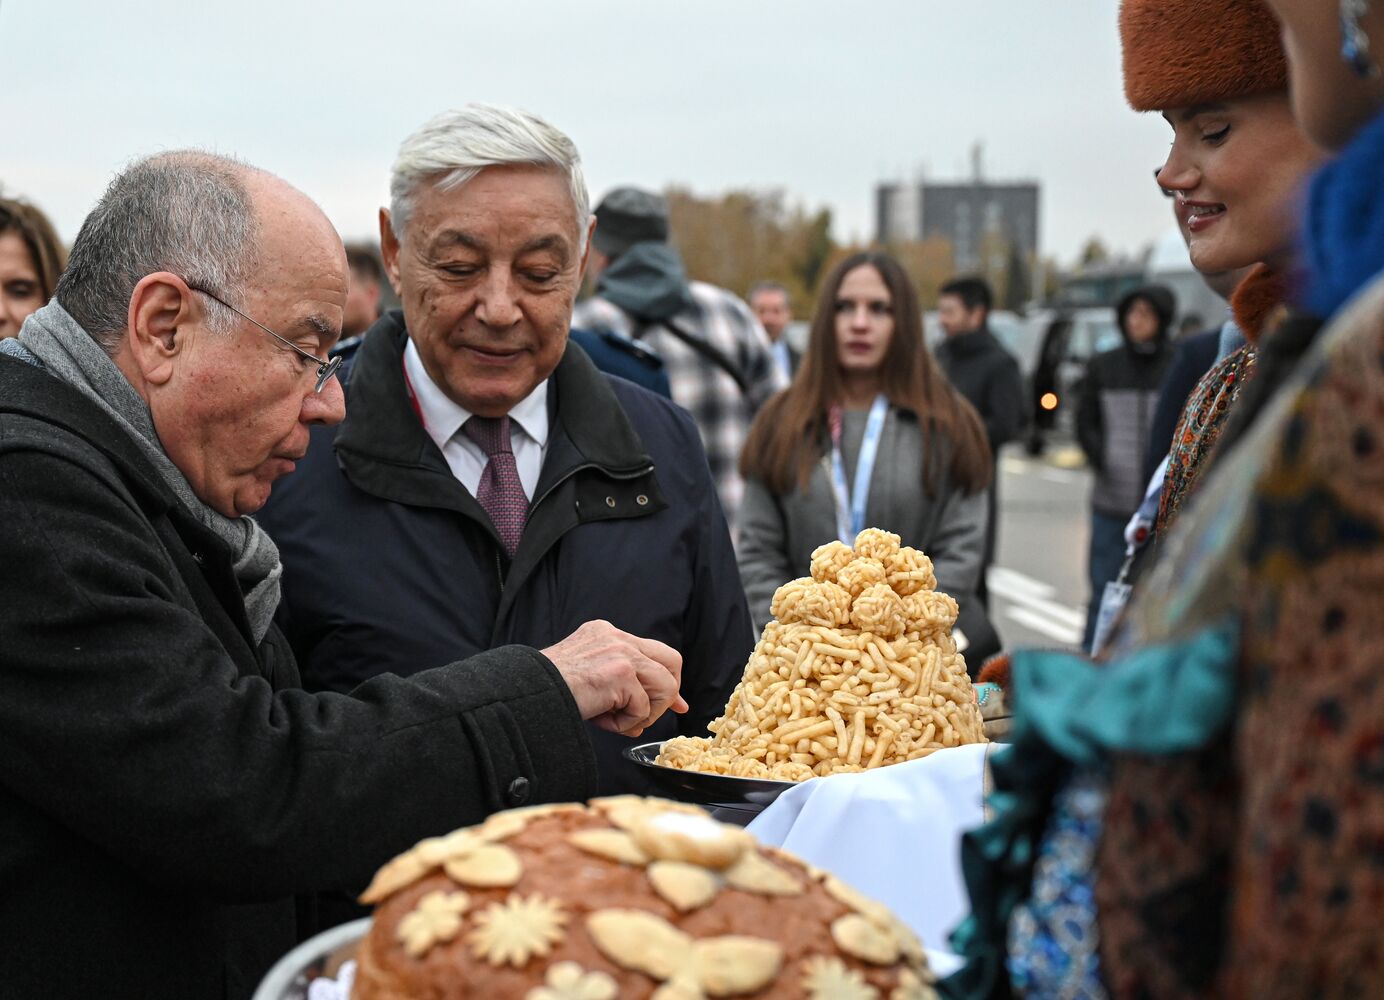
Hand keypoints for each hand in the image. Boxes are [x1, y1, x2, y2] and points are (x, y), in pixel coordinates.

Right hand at [541, 620, 688, 737]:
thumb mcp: (590, 679)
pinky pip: (642, 708)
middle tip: (659, 714)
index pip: (654, 652)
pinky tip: (603, 721)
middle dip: (669, 693)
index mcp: (606, 634)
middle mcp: (617, 637)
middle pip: (671, 660)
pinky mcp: (621, 673)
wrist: (527, 692)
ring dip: (646, 713)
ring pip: (664, 686)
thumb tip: (650, 713)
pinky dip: (626, 723)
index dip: (667, 679)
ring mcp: (621, 653)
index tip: (674, 702)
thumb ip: (621, 687)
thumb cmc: (548, 691)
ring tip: (620, 722)